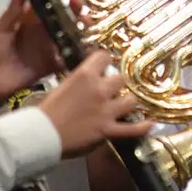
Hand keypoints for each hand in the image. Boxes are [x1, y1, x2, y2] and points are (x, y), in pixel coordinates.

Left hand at [0, 0, 84, 100]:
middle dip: (73, 6)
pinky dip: (77, 52)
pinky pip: (67, 58)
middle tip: (76, 1)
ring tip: (84, 21)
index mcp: (28, 20)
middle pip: (63, 15)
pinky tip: (83, 46)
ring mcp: (48, 48)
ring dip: (80, 26)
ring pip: (69, 33)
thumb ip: (12, 11)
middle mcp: (41, 31)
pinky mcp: (51, 65)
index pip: (45, 1)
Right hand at [37, 50, 153, 156]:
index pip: (105, 56)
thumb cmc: (47, 110)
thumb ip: (80, 81)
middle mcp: (99, 89)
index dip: (106, 60)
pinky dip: (142, 127)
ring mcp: (106, 110)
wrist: (41, 134)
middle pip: (121, 77)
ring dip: (129, 102)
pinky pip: (132, 129)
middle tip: (114, 88)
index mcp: (85, 74)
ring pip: (131, 100)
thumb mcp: (62, 86)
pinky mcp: (107, 130)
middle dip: (118, 82)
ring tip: (126, 104)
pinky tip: (150, 123)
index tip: (106, 64)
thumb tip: (88, 79)